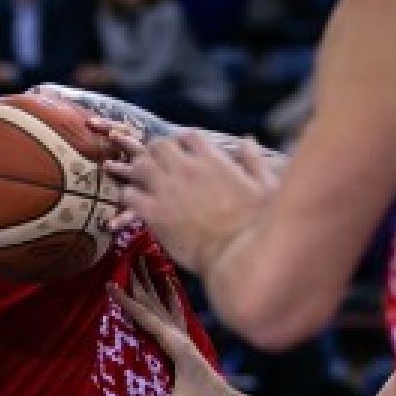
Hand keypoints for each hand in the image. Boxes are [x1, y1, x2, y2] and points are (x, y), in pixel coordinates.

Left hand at [105, 130, 268, 272]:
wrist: (238, 259)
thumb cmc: (257, 227)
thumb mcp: (265, 188)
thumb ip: (254, 161)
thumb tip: (248, 141)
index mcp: (214, 161)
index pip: (189, 136)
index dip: (183, 141)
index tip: (182, 149)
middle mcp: (187, 170)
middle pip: (159, 145)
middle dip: (157, 152)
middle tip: (157, 163)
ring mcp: (167, 190)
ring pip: (141, 165)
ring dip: (140, 169)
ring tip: (141, 179)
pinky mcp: (154, 214)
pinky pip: (130, 195)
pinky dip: (130, 196)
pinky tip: (136, 202)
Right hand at [113, 263, 237, 395]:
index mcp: (176, 345)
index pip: (146, 319)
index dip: (127, 302)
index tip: (111, 285)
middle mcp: (179, 335)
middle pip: (153, 304)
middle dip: (138, 282)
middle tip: (124, 260)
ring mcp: (183, 335)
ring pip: (162, 304)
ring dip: (151, 283)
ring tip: (142, 262)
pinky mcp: (184, 339)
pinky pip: (174, 311)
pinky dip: (168, 294)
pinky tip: (167, 282)